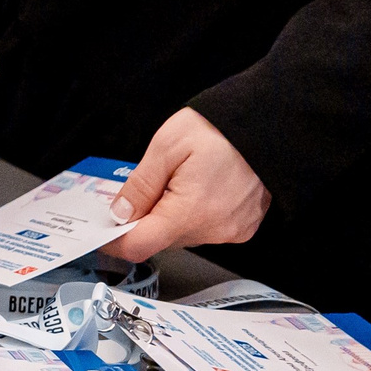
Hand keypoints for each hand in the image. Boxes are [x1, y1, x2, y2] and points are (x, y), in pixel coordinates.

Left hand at [97, 107, 270, 261]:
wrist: (268, 124)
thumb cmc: (220, 129)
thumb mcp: (166, 146)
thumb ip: (141, 184)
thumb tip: (121, 212)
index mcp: (191, 212)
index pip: (141, 246)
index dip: (115, 241)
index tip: (103, 231)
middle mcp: (214, 229)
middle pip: (161, 240)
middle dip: (144, 220)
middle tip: (140, 191)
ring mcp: (232, 231)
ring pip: (182, 235)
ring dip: (169, 216)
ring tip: (175, 181)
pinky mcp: (243, 227)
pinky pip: (206, 230)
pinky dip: (192, 215)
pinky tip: (196, 188)